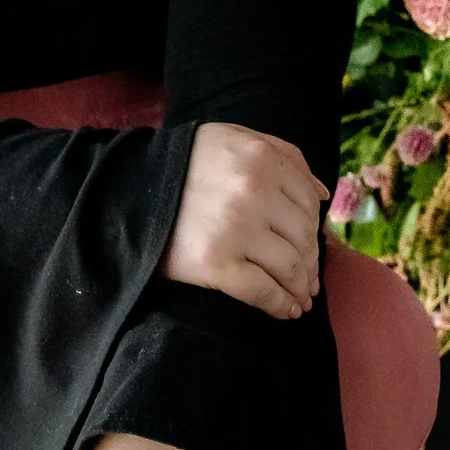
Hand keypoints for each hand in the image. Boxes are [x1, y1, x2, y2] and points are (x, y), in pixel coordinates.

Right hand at [159, 120, 323, 321]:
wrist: (126, 193)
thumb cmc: (184, 165)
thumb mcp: (233, 138)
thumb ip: (284, 154)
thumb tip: (323, 194)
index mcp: (262, 159)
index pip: (308, 204)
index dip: (314, 231)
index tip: (311, 248)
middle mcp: (255, 192)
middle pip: (303, 238)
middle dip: (310, 264)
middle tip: (309, 281)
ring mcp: (236, 230)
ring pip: (290, 267)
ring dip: (301, 289)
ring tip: (301, 299)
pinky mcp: (216, 264)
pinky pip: (263, 292)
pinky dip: (280, 306)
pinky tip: (286, 311)